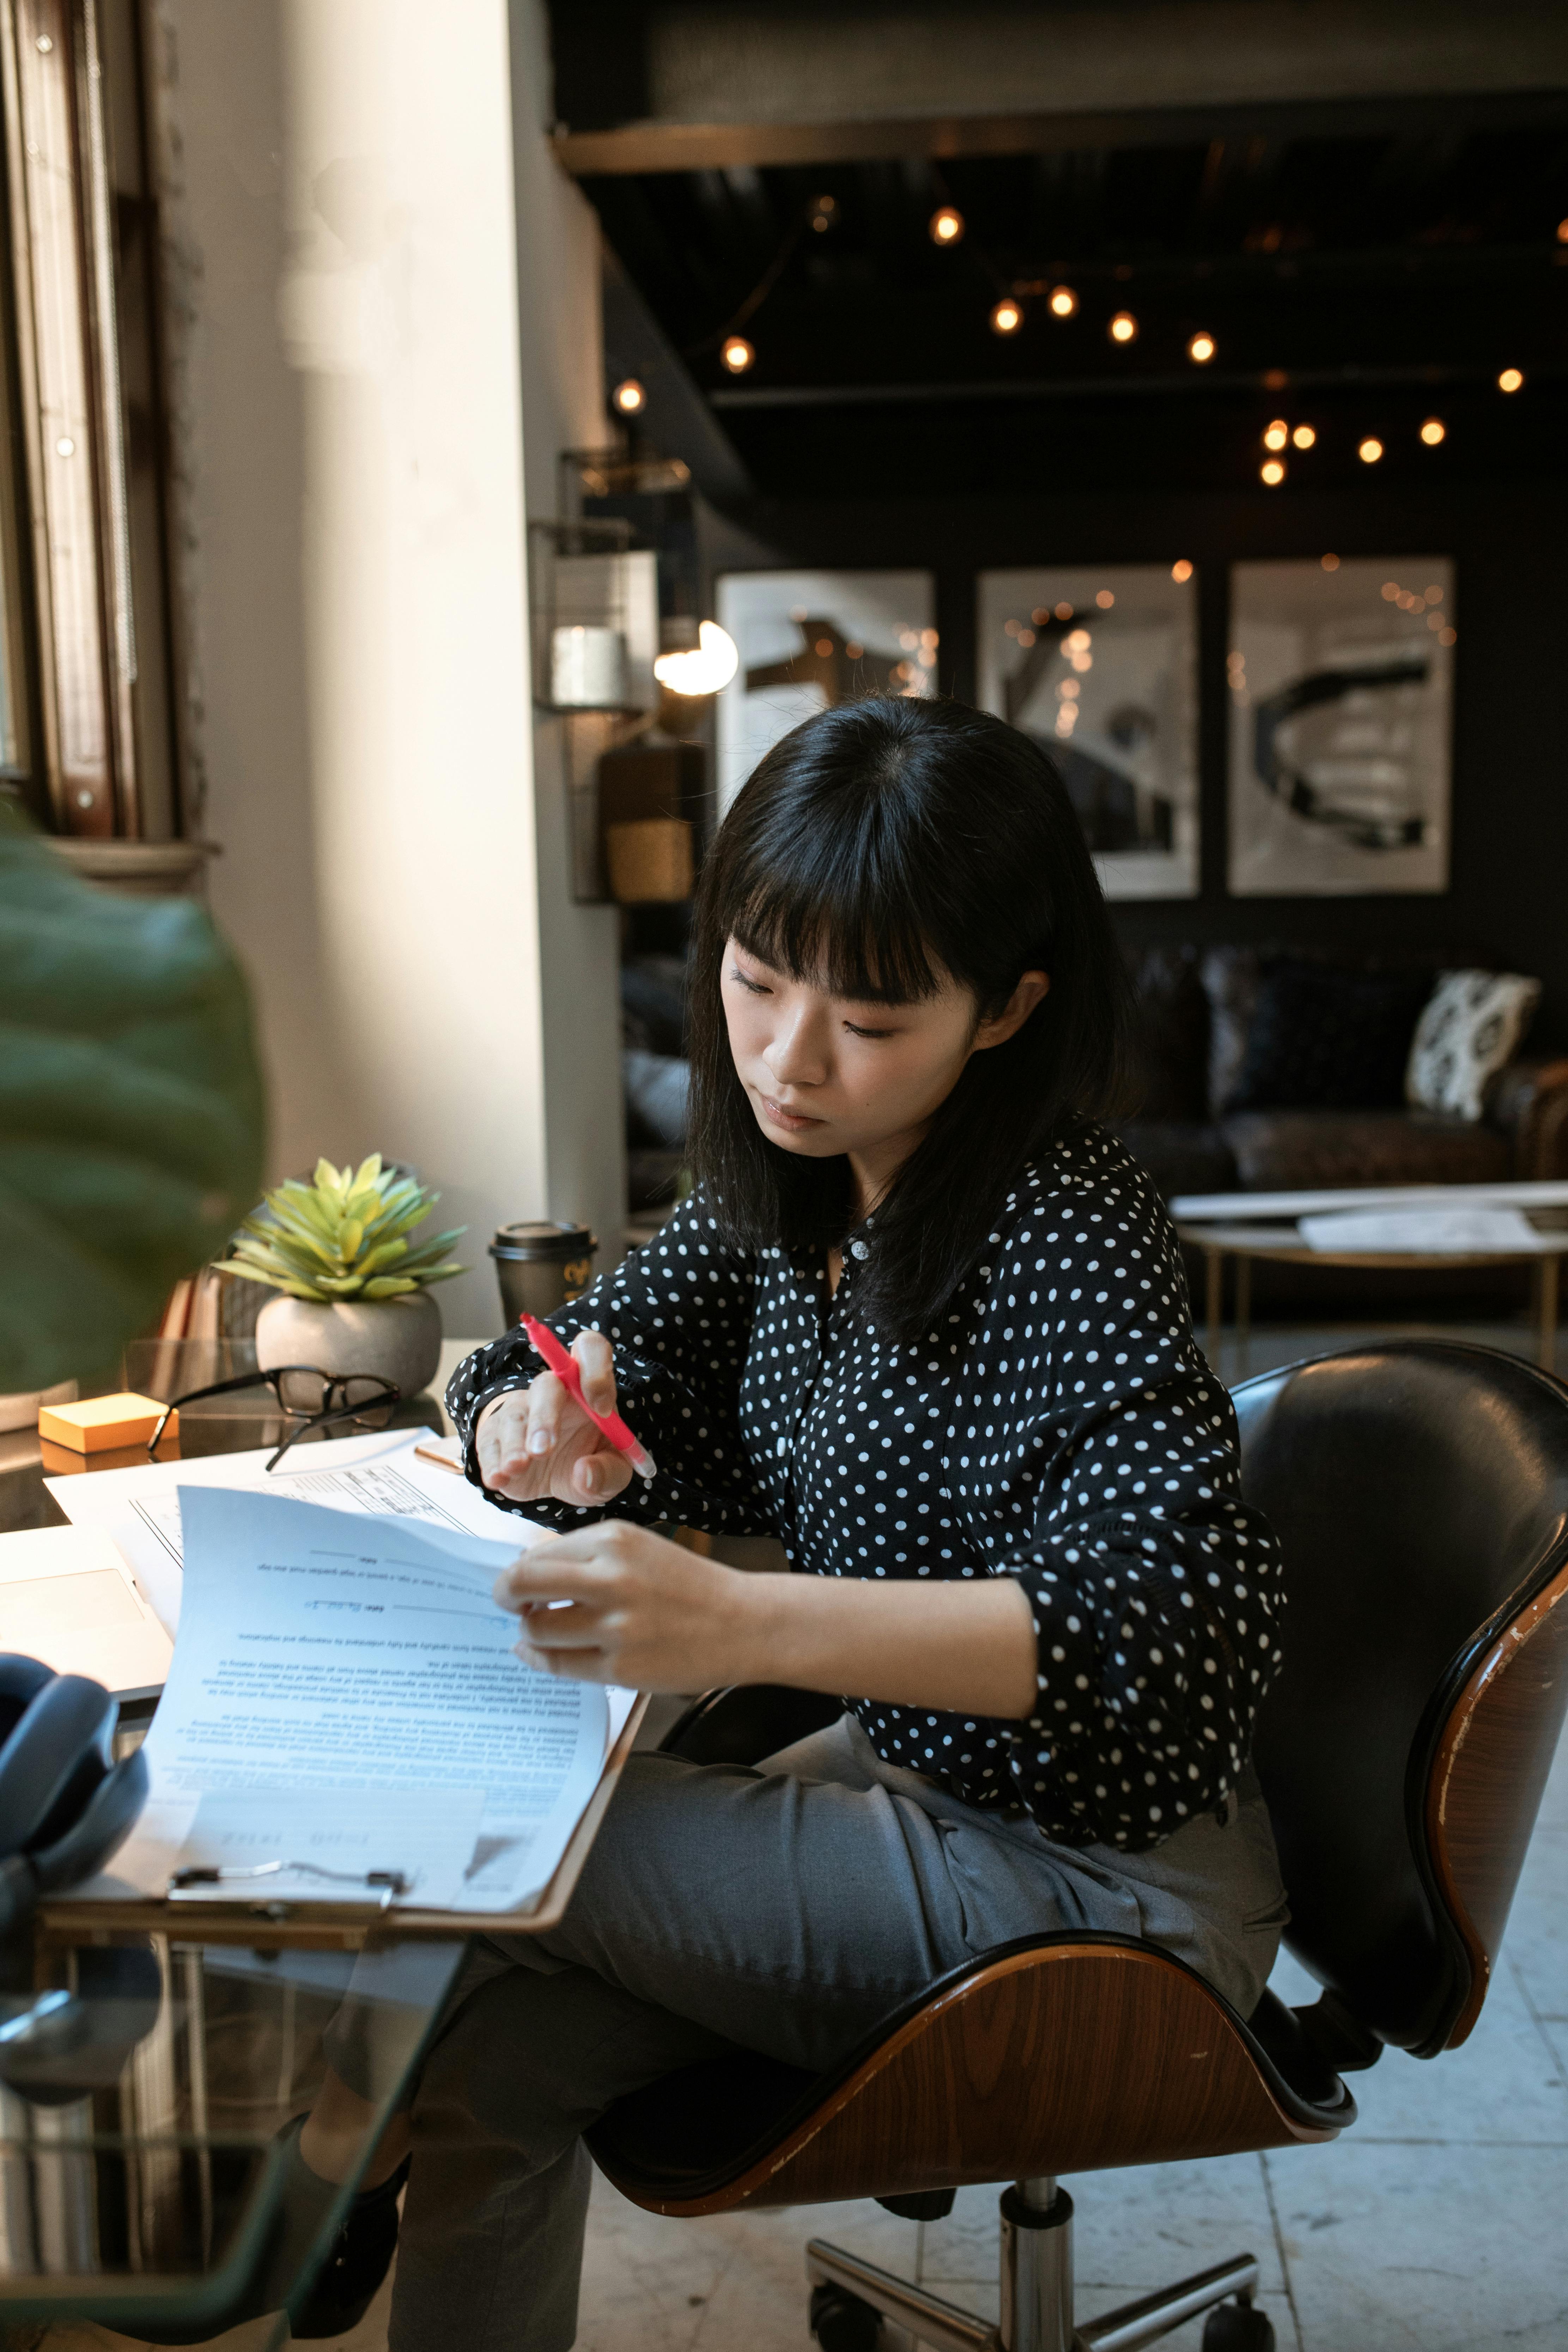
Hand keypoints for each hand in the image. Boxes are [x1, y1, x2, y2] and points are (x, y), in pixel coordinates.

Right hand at [474, 1331, 633, 1507]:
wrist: (555, 1480)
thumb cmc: (588, 1461)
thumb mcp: (612, 1473)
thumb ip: (608, 1472)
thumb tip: (585, 1473)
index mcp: (586, 1388)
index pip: (590, 1350)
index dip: (596, 1371)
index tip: (602, 1409)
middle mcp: (551, 1392)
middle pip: (545, 1385)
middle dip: (544, 1416)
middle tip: (543, 1449)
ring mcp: (520, 1411)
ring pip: (514, 1415)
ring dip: (515, 1442)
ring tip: (518, 1466)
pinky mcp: (494, 1435)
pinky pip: (489, 1442)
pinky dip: (492, 1461)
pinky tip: (499, 1477)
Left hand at [494, 1521, 763, 1690]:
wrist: (743, 1623)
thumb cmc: (686, 1585)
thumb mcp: (638, 1548)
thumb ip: (585, 1555)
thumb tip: (526, 1568)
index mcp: (614, 1540)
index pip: (537, 1554)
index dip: (518, 1571)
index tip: (516, 1582)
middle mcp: (611, 1578)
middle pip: (522, 1585)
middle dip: (504, 1595)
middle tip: (508, 1603)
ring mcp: (615, 1626)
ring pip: (536, 1629)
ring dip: (528, 1631)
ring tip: (536, 1630)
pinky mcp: (621, 1667)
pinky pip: (558, 1665)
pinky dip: (539, 1659)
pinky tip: (540, 1654)